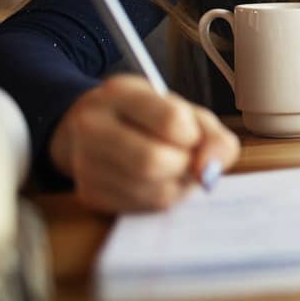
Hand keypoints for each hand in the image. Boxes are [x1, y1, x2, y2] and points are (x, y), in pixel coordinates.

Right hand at [49, 74, 239, 212]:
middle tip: (186, 158)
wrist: (101, 132)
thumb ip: (213, 137)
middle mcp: (93, 126)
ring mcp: (86, 162)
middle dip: (184, 165)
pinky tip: (158, 182)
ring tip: (174, 169)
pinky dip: (162, 197)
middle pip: (153, 161)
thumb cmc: (153, 120)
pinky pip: (143, 207)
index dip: (193, 136)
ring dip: (178, 185)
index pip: (170, 120)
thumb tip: (209, 169)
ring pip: (152, 190)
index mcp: (120, 93)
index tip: (191, 136)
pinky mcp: (89, 194)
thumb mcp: (188, 114)